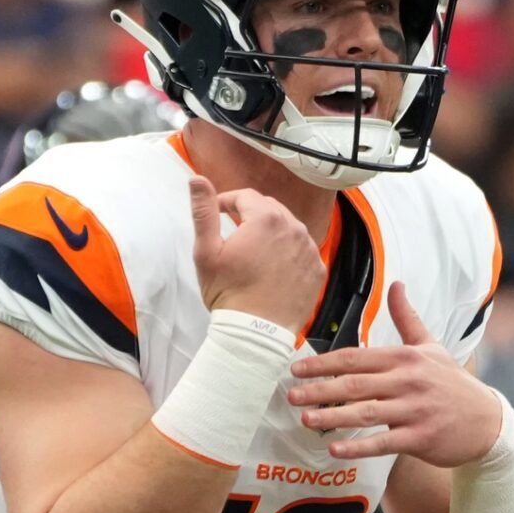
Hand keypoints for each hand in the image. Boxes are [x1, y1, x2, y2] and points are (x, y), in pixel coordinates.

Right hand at [188, 175, 324, 330]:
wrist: (256, 332)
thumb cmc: (229, 294)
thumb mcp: (206, 251)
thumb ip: (203, 211)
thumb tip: (196, 180)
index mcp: (265, 219)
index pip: (245, 196)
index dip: (227, 201)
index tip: (217, 213)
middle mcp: (293, 228)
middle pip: (269, 208)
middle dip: (250, 214)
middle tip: (234, 232)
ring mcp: (309, 249)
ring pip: (288, 228)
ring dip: (271, 232)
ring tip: (254, 250)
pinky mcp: (317, 269)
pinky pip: (302, 250)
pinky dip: (288, 252)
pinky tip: (273, 267)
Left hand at [288, 282, 503, 464]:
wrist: (487, 421)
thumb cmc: (452, 383)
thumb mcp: (432, 347)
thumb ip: (408, 318)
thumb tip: (396, 284)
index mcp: (406, 357)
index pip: (357, 357)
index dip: (324, 363)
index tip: (297, 369)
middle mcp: (409, 381)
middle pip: (356, 383)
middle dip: (321, 389)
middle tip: (290, 395)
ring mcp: (415, 410)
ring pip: (367, 412)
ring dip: (334, 416)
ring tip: (306, 419)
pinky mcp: (421, 438)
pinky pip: (384, 442)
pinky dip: (359, 446)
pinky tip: (336, 449)